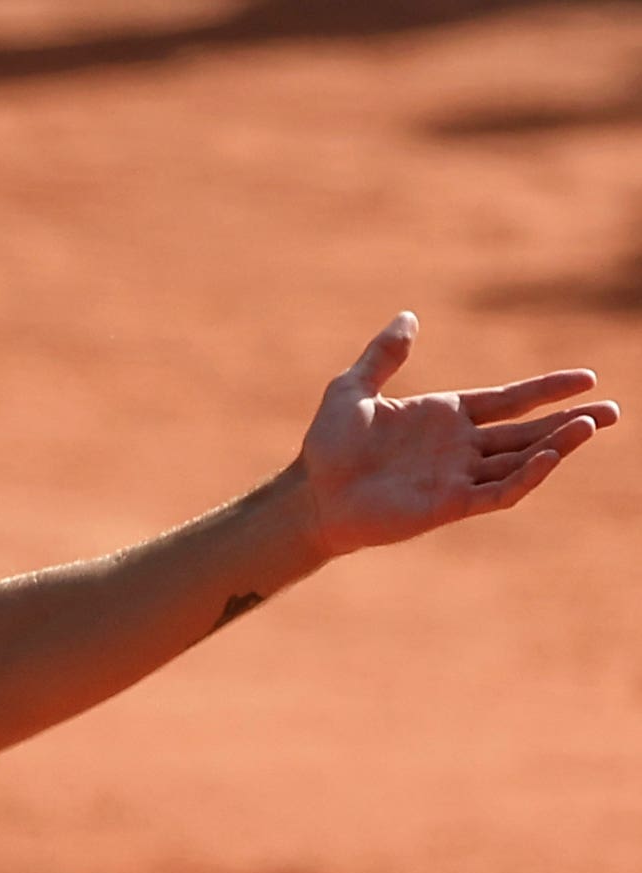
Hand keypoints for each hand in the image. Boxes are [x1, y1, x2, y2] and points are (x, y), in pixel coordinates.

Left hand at [295, 312, 615, 559]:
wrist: (311, 494)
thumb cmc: (329, 446)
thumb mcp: (352, 389)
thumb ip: (383, 355)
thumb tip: (408, 316)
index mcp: (447, 416)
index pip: (510, 400)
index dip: (547, 389)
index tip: (586, 378)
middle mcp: (460, 446)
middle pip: (527, 432)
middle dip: (570, 421)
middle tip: (613, 412)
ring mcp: (457, 476)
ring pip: (521, 460)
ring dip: (557, 445)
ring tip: (592, 426)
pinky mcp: (449, 505)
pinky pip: (498, 492)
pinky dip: (526, 476)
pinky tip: (550, 457)